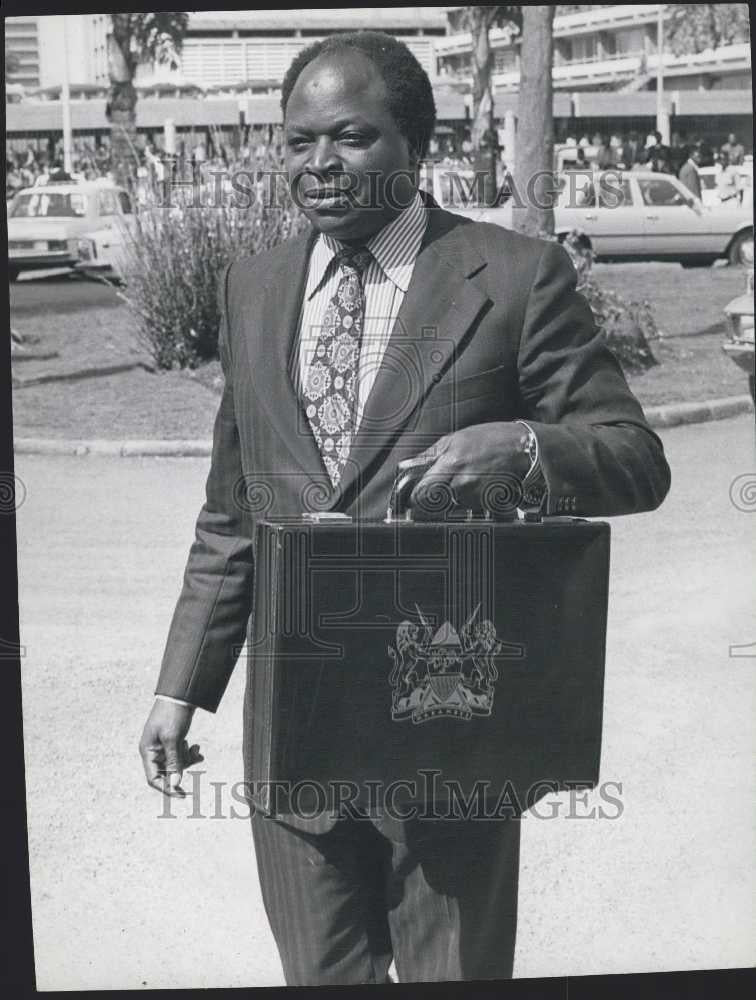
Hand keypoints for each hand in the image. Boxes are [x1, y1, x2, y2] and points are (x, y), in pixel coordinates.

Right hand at [139, 699, 203, 797]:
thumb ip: (174, 762)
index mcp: (147, 751)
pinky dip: (189, 753)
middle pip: (167, 771)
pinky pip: (180, 754)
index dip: (167, 788)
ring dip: (187, 760)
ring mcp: (162, 745)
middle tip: (195, 760)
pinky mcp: (172, 740)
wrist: (181, 693)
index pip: (153, 778)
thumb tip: (176, 784)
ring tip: (196, 750)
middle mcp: (153, 750)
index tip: (183, 795)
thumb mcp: (173, 739)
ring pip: (176, 763)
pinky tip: (197, 748)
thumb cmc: (172, 715)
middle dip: (182, 768)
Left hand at [398, 422, 531, 514]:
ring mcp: (476, 495)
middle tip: (439, 493)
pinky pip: (473, 508)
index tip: (413, 499)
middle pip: (434, 504)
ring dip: (457, 498)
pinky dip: (474, 501)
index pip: (421, 492)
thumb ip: (430, 455)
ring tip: (471, 481)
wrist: (527, 448)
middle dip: (432, 501)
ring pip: (454, 505)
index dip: (414, 497)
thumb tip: (407, 467)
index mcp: (450, 463)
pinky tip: (482, 487)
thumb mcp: (457, 438)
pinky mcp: (490, 504)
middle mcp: (462, 482)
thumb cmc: (492, 439)